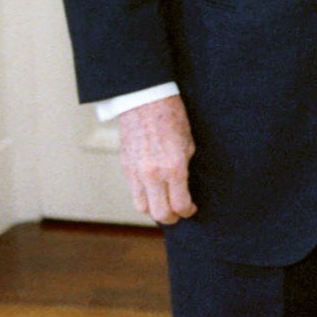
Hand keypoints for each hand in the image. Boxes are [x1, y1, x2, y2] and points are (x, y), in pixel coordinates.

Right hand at [116, 95, 196, 223]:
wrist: (144, 99)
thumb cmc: (171, 117)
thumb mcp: (188, 143)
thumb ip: (184, 168)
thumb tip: (184, 185)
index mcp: (174, 167)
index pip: (180, 204)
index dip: (188, 210)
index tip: (191, 208)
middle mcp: (153, 174)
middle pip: (161, 213)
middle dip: (173, 217)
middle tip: (179, 212)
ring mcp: (136, 172)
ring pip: (143, 208)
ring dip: (155, 210)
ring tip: (164, 204)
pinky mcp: (125, 167)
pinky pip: (133, 193)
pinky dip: (144, 198)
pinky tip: (152, 192)